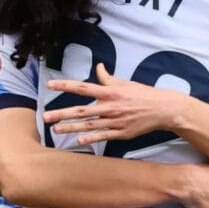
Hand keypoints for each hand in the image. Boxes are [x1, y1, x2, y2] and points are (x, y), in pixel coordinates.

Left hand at [42, 66, 180, 145]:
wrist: (163, 109)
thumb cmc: (142, 94)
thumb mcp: (124, 83)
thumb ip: (108, 78)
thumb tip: (98, 66)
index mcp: (110, 92)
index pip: (83, 87)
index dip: (65, 86)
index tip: (50, 85)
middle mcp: (110, 106)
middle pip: (81, 110)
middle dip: (61, 113)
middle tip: (45, 117)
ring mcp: (115, 121)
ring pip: (89, 126)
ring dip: (71, 128)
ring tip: (56, 130)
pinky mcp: (122, 133)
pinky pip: (103, 136)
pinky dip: (91, 139)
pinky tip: (78, 141)